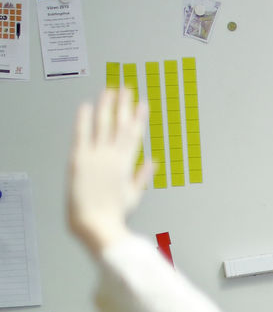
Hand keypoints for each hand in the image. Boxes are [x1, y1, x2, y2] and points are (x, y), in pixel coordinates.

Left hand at [67, 89, 150, 256]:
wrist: (96, 223)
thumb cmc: (113, 214)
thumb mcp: (132, 195)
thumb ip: (142, 176)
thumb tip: (153, 162)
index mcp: (127, 164)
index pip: (135, 134)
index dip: (139, 117)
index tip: (143, 103)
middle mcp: (113, 156)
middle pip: (120, 125)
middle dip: (124, 105)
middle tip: (126, 88)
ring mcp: (96, 156)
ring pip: (103, 125)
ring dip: (107, 106)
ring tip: (109, 90)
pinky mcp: (79, 160)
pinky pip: (82, 134)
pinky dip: (84, 119)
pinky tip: (86, 106)